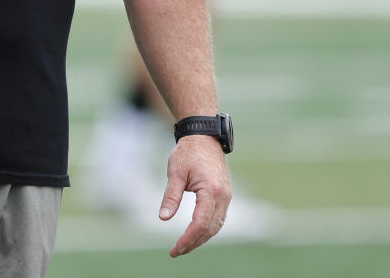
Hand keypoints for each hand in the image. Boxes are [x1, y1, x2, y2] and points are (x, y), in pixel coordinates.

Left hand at [158, 135, 230, 256]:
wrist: (204, 137)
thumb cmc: (188, 152)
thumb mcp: (175, 172)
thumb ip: (171, 196)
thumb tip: (163, 218)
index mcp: (211, 191)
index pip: (200, 223)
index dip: (188, 239)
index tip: (175, 249)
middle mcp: (223, 196)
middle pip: (209, 228)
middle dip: (193, 242)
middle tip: (176, 252)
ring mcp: (226, 196)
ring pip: (216, 226)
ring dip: (201, 238)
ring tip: (184, 246)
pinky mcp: (224, 195)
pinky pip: (218, 218)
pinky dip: (208, 229)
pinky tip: (196, 234)